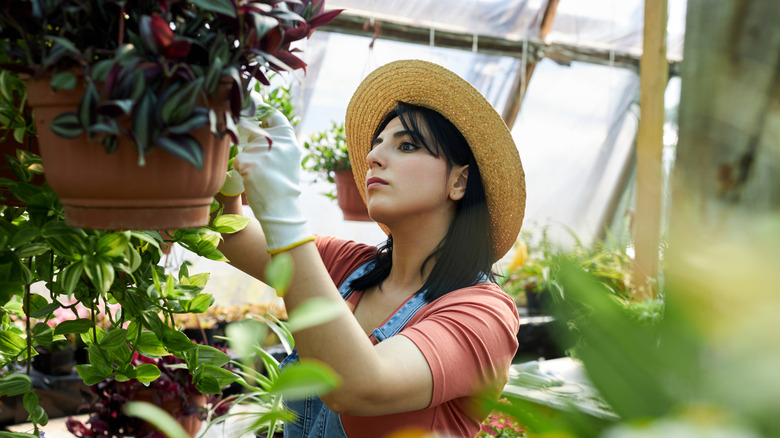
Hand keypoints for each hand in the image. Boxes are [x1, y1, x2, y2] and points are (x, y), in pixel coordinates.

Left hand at [232, 110, 311, 253]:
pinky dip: (241, 170)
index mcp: (289, 139)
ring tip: (260, 177)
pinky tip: (253, 180)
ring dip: (247, 161)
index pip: (272, 115)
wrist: (282, 210)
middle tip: (262, 167)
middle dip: (251, 148)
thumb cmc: (283, 186)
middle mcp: (278, 141)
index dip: (261, 114)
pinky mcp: (250, 163)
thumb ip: (276, 142)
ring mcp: (263, 151)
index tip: (253, 115)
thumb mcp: (287, 159)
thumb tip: (256, 124)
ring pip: (245, 149)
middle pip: (254, 134)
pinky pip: (237, 160)